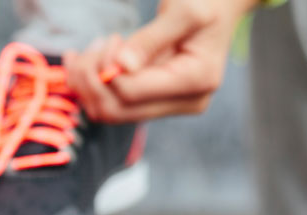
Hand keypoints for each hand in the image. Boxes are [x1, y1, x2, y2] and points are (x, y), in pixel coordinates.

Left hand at [64, 0, 257, 122]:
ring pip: (108, 111)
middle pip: (116, 110)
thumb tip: (121, 67)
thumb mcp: (183, 11)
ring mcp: (169, 105)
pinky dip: (94, 84)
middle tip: (94, 45)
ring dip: (88, 83)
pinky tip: (92, 58)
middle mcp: (185, 102)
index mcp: (196, 81)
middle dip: (91, 80)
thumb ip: (151, 39)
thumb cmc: (205, 2)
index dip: (105, 70)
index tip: (110, 39)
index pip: (131, 92)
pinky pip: (114, 103)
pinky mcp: (154, 101)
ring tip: (94, 48)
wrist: (218, 7)